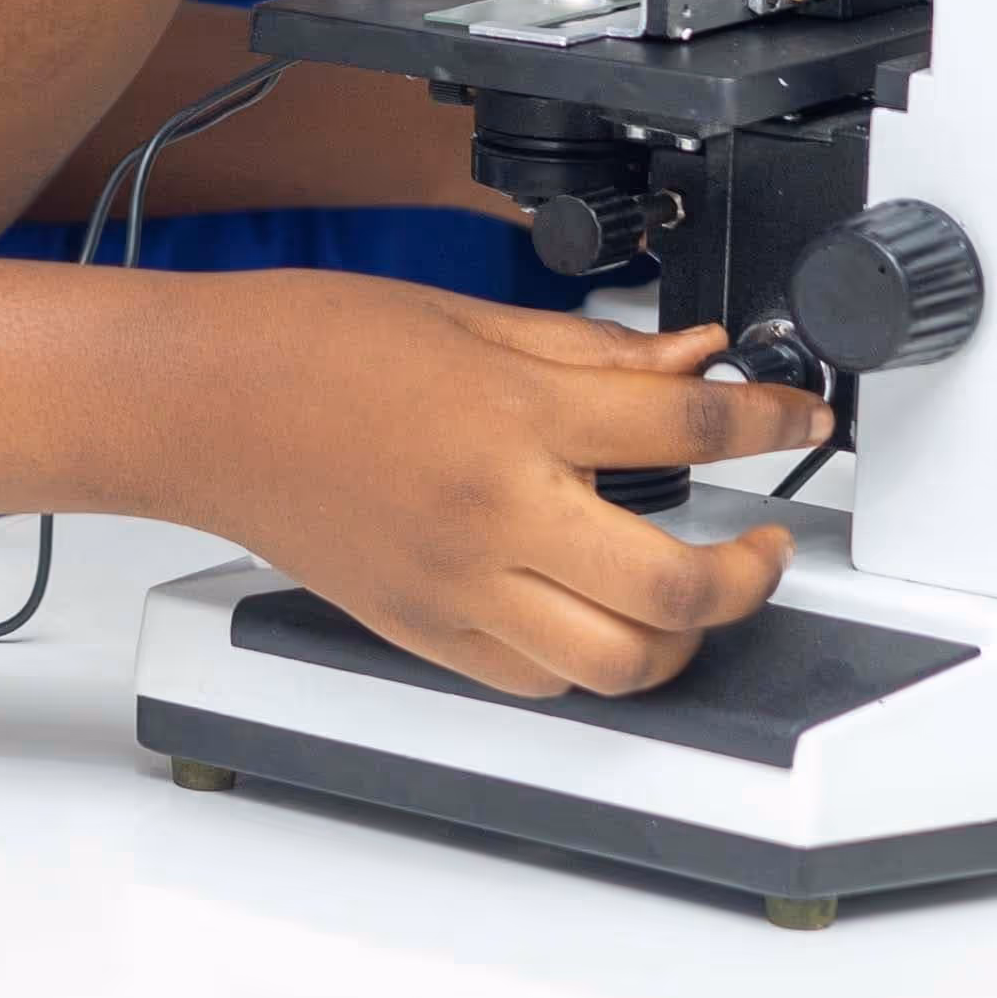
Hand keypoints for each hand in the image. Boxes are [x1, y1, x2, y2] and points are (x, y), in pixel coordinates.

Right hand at [196, 280, 827, 702]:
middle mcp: (495, 513)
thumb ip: (590, 350)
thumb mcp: (467, 314)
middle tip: (763, 545)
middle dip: (749, 574)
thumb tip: (689, 361)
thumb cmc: (308, 344)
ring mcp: (459, 588)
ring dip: (682, 641)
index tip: (797, 417)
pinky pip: (537, 683)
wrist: (199, 405)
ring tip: (694, 598)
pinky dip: (590, 664)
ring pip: (617, 664)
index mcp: (511, 415)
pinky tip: (598, 619)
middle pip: (675, 587)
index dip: (771, 421)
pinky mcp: (424, 633)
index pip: (688, 429)